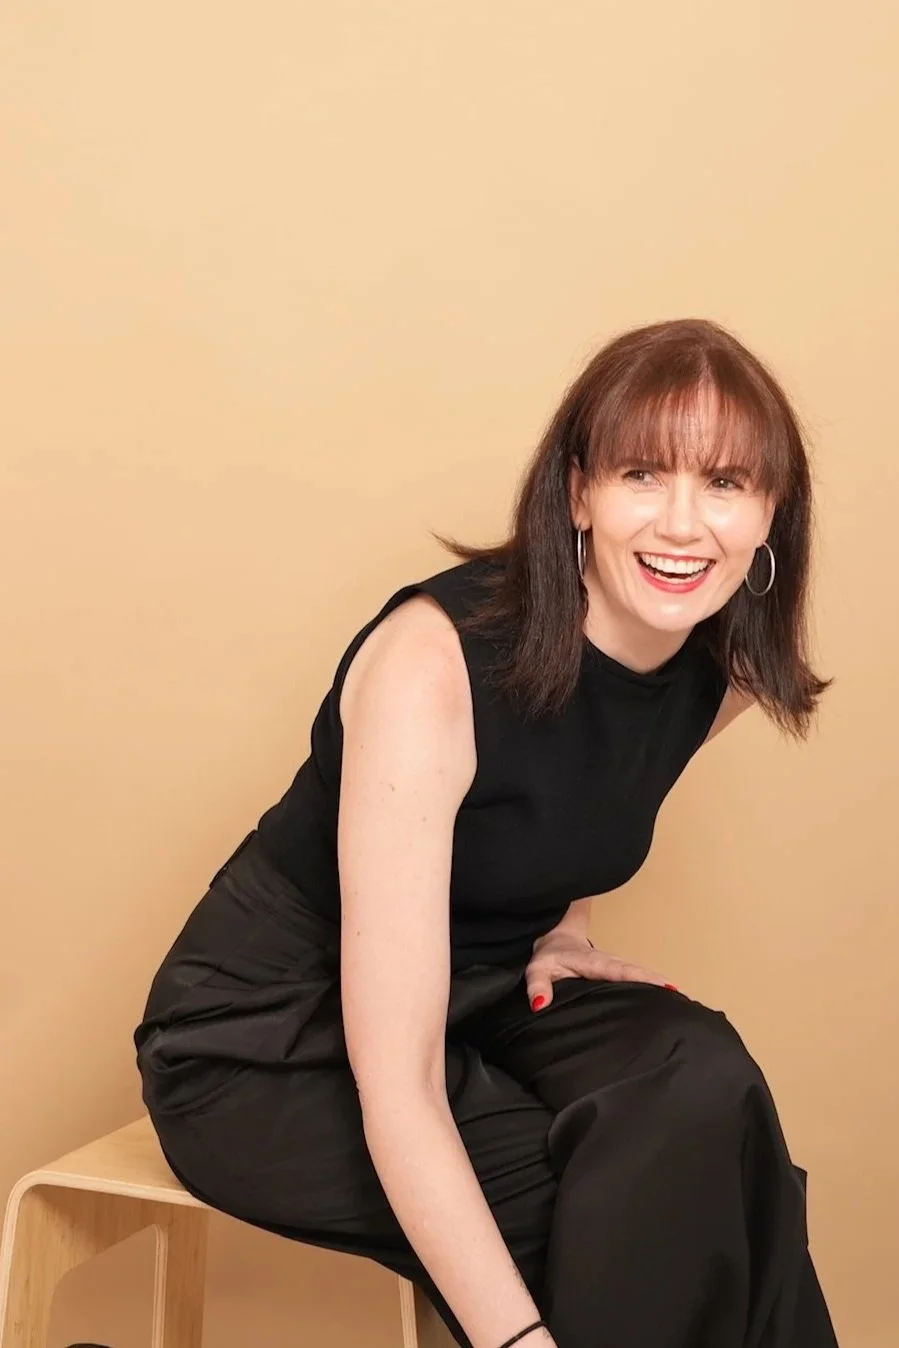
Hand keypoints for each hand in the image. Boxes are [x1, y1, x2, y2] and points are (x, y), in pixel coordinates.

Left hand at [524, 929, 677, 1011]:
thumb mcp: (536, 969)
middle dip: (655, 981)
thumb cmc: (547, 956)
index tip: (662, 984)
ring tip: (678, 997)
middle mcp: (607, 962)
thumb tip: (540, 1004)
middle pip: (635, 972)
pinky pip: (632, 978)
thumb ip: (537, 985)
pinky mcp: (614, 972)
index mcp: (592, 961)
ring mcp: (613, 967)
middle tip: (679, 994)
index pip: (618, 969)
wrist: (552, 940)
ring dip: (656, 983)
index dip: (639, 976)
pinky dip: (649, 985)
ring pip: (636, 974)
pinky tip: (665, 996)